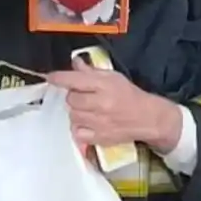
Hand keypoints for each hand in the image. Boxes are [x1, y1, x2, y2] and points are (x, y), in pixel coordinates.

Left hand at [46, 60, 183, 151]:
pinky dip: (80, 128)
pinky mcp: (101, 138)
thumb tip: (75, 62)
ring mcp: (100, 122)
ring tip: (88, 110)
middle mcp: (101, 104)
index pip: (74, 80)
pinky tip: (89, 123)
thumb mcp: (112, 77)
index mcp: (104, 85)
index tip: (51, 77)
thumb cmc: (129, 95)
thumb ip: (91, 71)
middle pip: (71, 99)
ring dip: (77, 112)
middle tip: (84, 97)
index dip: (59, 78)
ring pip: (72, 116)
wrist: (149, 118)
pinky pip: (77, 132)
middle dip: (74, 97)